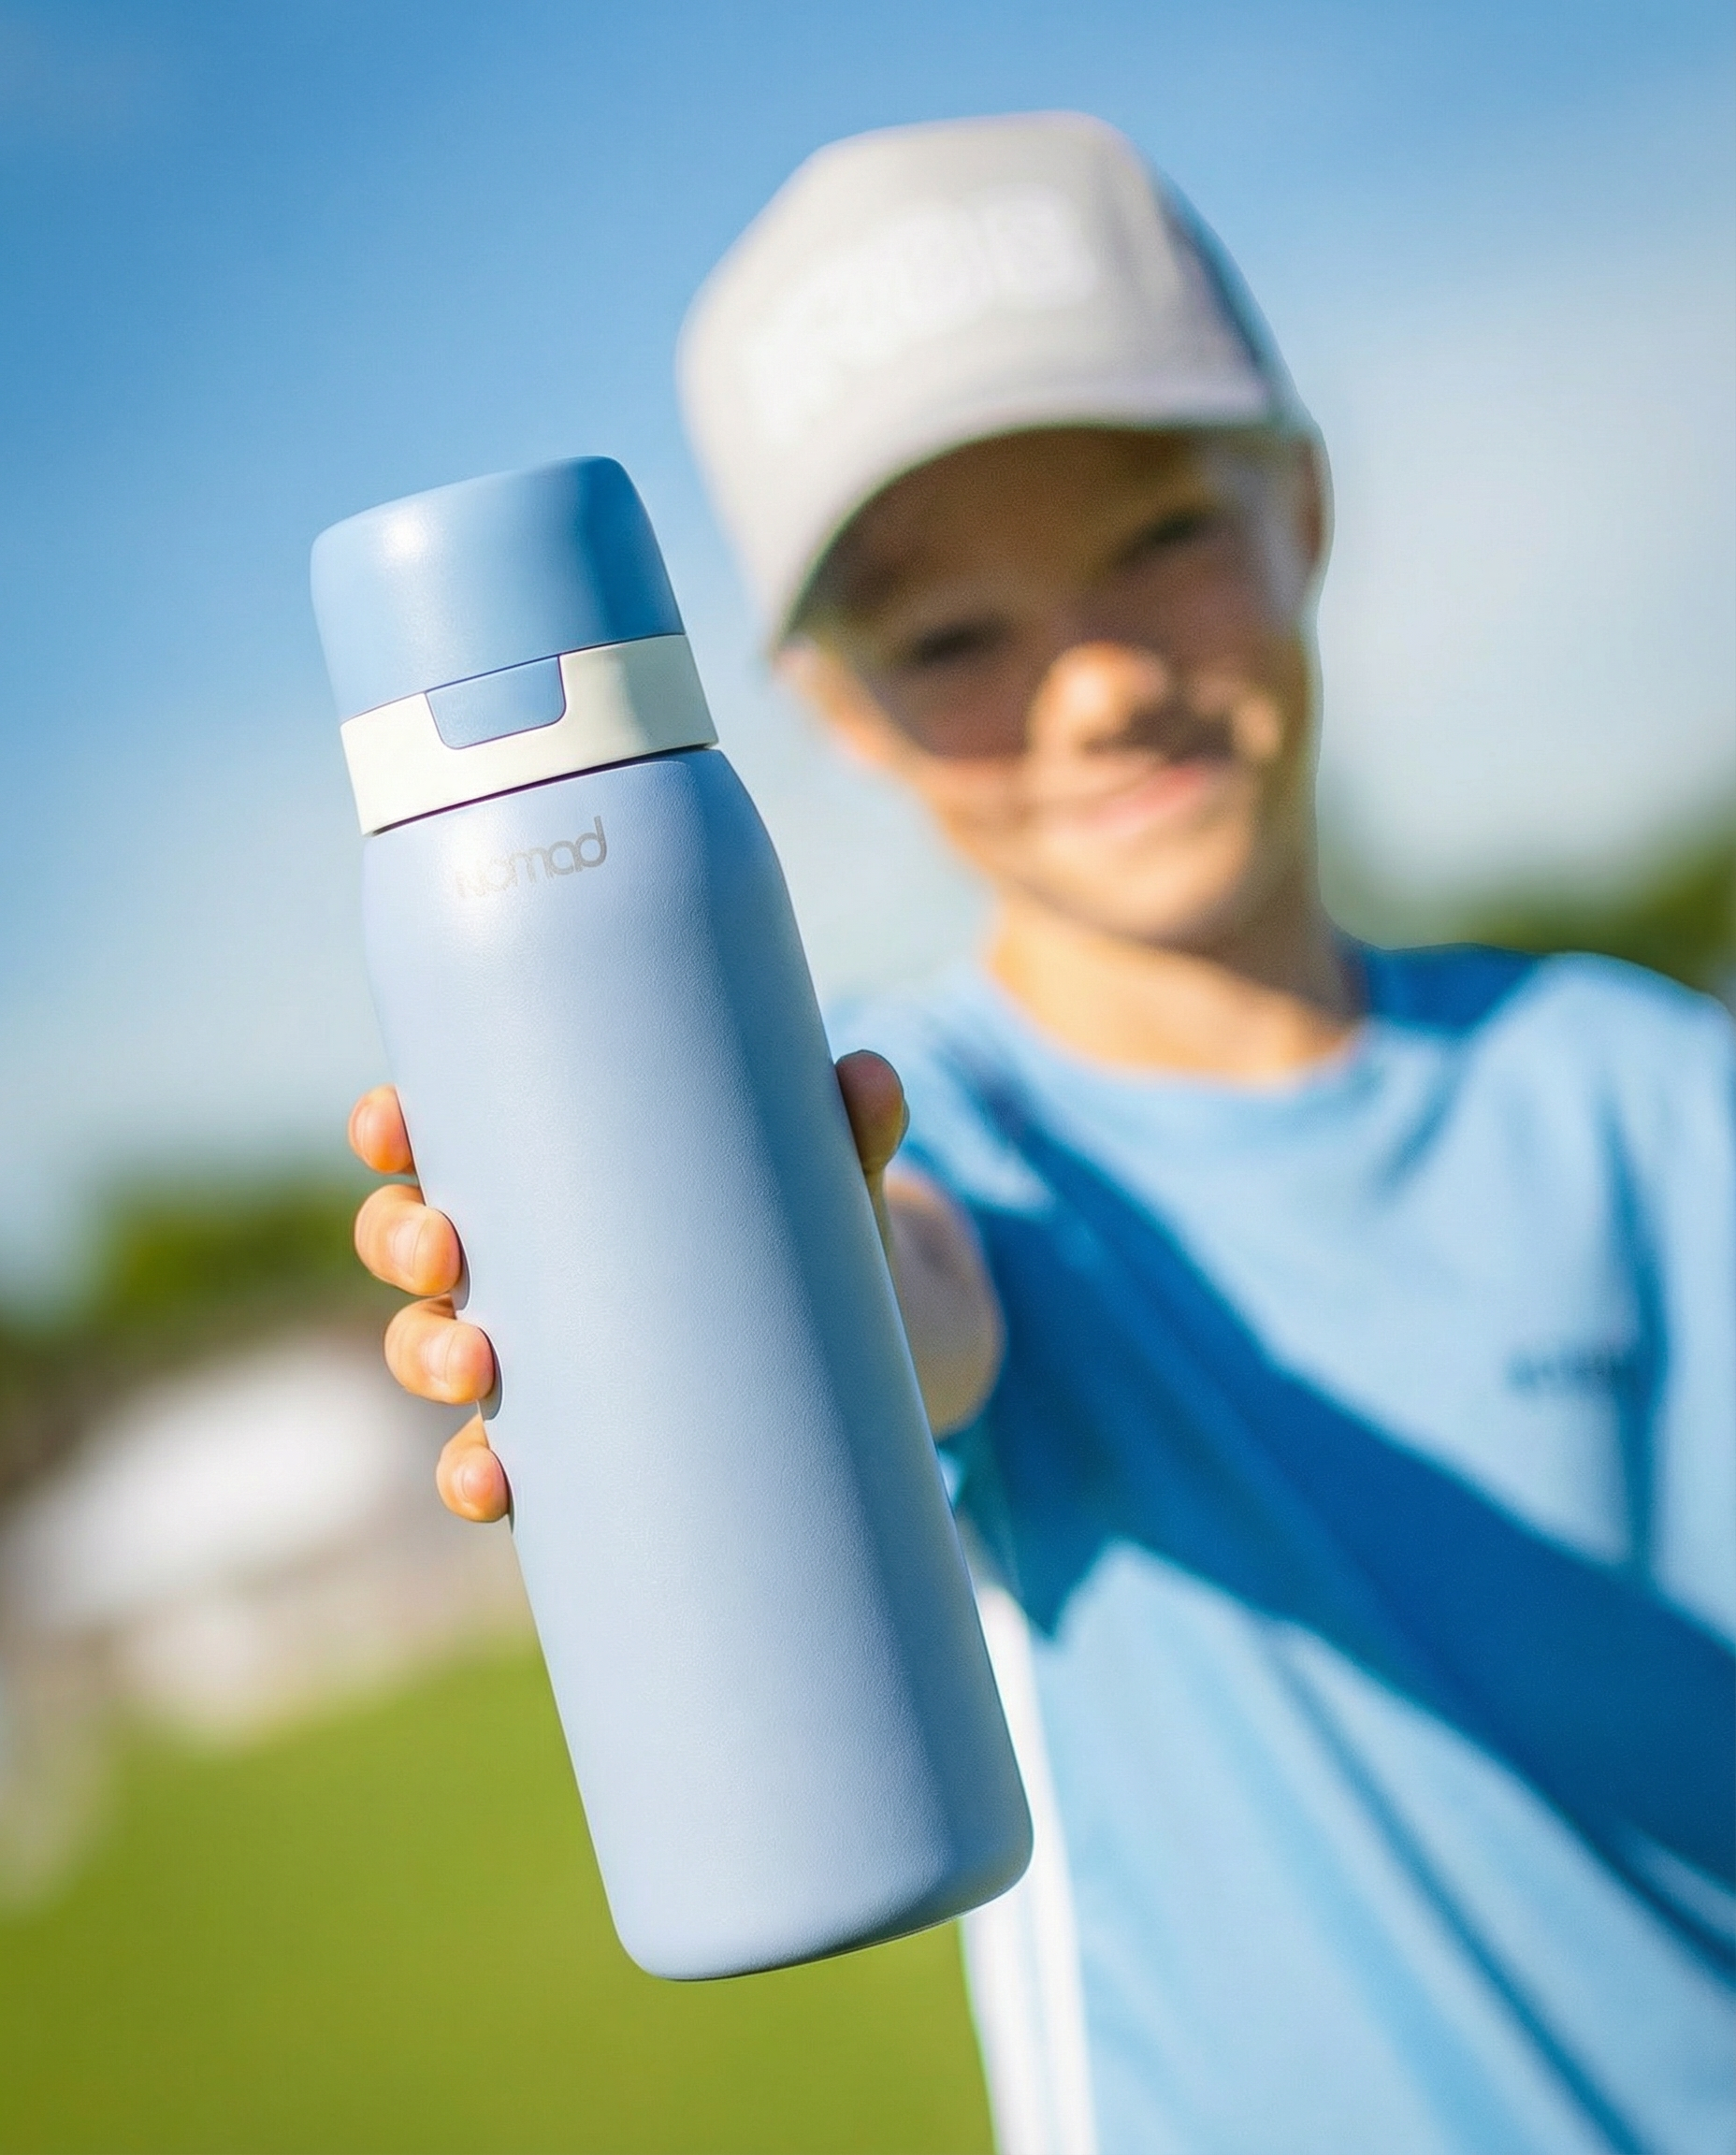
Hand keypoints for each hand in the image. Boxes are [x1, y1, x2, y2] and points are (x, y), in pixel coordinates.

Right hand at [348, 1050, 916, 1524]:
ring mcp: (540, 1355)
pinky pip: (495, 1460)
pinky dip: (475, 1476)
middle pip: (411, 1245)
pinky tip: (489, 1487)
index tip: (389, 1125)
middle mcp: (523, 1261)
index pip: (440, 1137)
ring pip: (434, 1351)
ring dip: (427, 1359)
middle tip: (446, 1252)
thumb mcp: (831, 1177)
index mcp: (553, 1171)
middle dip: (402, 1245)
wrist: (872, 1351)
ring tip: (476, 1369)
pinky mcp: (578, 1442)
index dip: (390, 1130)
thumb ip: (850, 1128)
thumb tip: (871, 1076)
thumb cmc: (817, 1228)